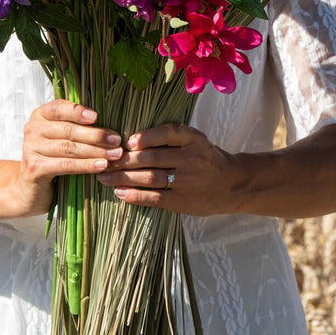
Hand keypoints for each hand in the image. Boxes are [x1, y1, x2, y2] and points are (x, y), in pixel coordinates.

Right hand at [13, 100, 123, 217]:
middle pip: (68, 129)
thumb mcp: (60, 138)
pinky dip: (86, 165)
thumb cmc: (52, 159)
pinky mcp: (35, 168)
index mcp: (40, 115)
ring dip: (96, 151)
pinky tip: (101, 166)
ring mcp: (31, 148)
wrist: (30, 189)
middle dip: (96, 135)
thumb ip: (76, 127)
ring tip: (115, 154)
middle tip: (117, 140)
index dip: (78, 111)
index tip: (97, 117)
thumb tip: (109, 122)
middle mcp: (32, 129)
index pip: (59, 107)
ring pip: (69, 147)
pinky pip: (66, 165)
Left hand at [100, 123, 243, 216]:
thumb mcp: (196, 141)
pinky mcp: (183, 201)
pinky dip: (135, 195)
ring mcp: (188, 181)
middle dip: (124, 160)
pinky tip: (120, 193)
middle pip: (153, 158)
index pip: (170, 133)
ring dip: (124, 178)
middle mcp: (192, 158)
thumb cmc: (205, 158)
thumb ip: (171, 138)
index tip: (128, 142)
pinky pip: (155, 198)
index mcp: (195, 139)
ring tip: (104, 177)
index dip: (147, 137)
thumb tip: (131, 140)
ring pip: (150, 178)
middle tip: (103, 160)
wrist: (231, 185)